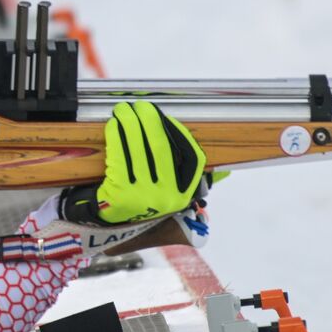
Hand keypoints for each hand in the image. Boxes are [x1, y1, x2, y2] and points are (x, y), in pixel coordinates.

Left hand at [61, 100, 206, 224]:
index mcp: (183, 194)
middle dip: (150, 121)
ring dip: (130, 124)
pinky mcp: (120, 196)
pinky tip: (113, 125)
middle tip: (139, 105)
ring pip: (138, 150)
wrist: (106, 225)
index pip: (191, 158)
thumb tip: (226, 171)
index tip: (166, 117)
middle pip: (161, 149)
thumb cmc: (139, 202)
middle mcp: (167, 197)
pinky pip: (119, 158)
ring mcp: (144, 197)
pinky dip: (116, 137)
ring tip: (123, 109)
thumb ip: (188, 180)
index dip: (178, 133)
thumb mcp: (167, 196)